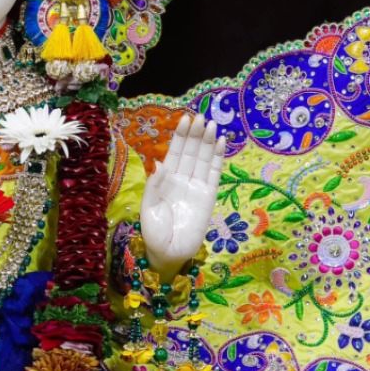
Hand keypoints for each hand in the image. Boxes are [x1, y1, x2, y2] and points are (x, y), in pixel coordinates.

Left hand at [140, 112, 224, 278]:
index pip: (174, 152)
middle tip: (201, 117)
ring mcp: (196, 186)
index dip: (180, 137)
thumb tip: (159, 163)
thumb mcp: (148, 208)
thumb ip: (154, 186)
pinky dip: (219, 158)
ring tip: (212, 125)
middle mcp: (182, 179)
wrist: (169, 253)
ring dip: (208, 142)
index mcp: (165, 180)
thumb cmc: (154, 233)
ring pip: (204, 159)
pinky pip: (215, 173)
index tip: (185, 119)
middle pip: (191, 152)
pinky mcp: (209, 196)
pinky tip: (221, 143)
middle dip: (195, 135)